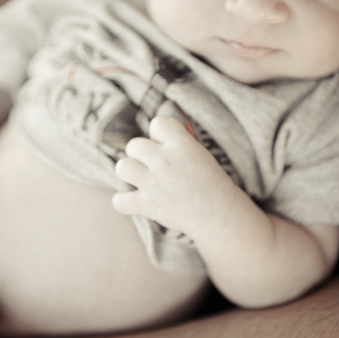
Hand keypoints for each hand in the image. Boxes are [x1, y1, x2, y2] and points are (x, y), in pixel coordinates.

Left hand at [112, 116, 234, 236]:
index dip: (159, 135)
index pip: (157, 124)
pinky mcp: (147, 205)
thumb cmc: (210, 182)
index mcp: (182, 144)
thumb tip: (154, 138)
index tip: (166, 147)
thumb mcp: (199, 153)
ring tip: (142, 179)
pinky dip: (124, 202)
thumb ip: (176, 143)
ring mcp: (154, 184)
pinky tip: (135, 200)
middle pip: (134, 145)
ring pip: (122, 167)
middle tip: (155, 167)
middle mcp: (165, 161)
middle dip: (142, 155)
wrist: (219, 214)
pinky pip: (119, 200)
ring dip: (130, 173)